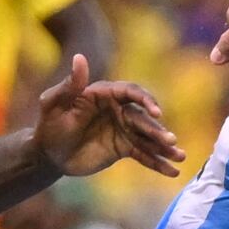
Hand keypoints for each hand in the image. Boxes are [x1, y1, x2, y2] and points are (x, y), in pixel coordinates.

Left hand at [32, 54, 183, 177]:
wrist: (48, 154)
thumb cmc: (49, 125)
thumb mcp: (53, 105)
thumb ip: (69, 85)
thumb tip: (79, 57)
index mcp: (104, 94)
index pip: (130, 92)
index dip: (145, 100)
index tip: (156, 112)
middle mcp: (119, 109)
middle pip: (143, 117)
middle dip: (157, 129)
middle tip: (170, 141)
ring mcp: (124, 129)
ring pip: (148, 136)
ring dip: (164, 146)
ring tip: (180, 157)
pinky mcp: (124, 147)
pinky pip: (144, 154)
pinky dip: (157, 162)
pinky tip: (172, 171)